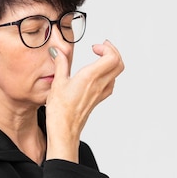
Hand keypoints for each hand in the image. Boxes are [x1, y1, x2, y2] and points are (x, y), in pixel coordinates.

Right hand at [45, 40, 123, 161]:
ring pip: (116, 73)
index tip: (95, 47)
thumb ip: (60, 64)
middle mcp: (99, 84)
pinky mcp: (98, 99)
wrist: (65, 130)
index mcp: (90, 77)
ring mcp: (101, 93)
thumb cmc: (60, 111)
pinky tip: (97, 74)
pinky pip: (111, 83)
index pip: (112, 57)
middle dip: (112, 51)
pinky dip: (108, 74)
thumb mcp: (57, 82)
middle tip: (101, 48)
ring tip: (100, 58)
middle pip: (119, 64)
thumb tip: (58, 52)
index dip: (107, 48)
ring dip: (112, 62)